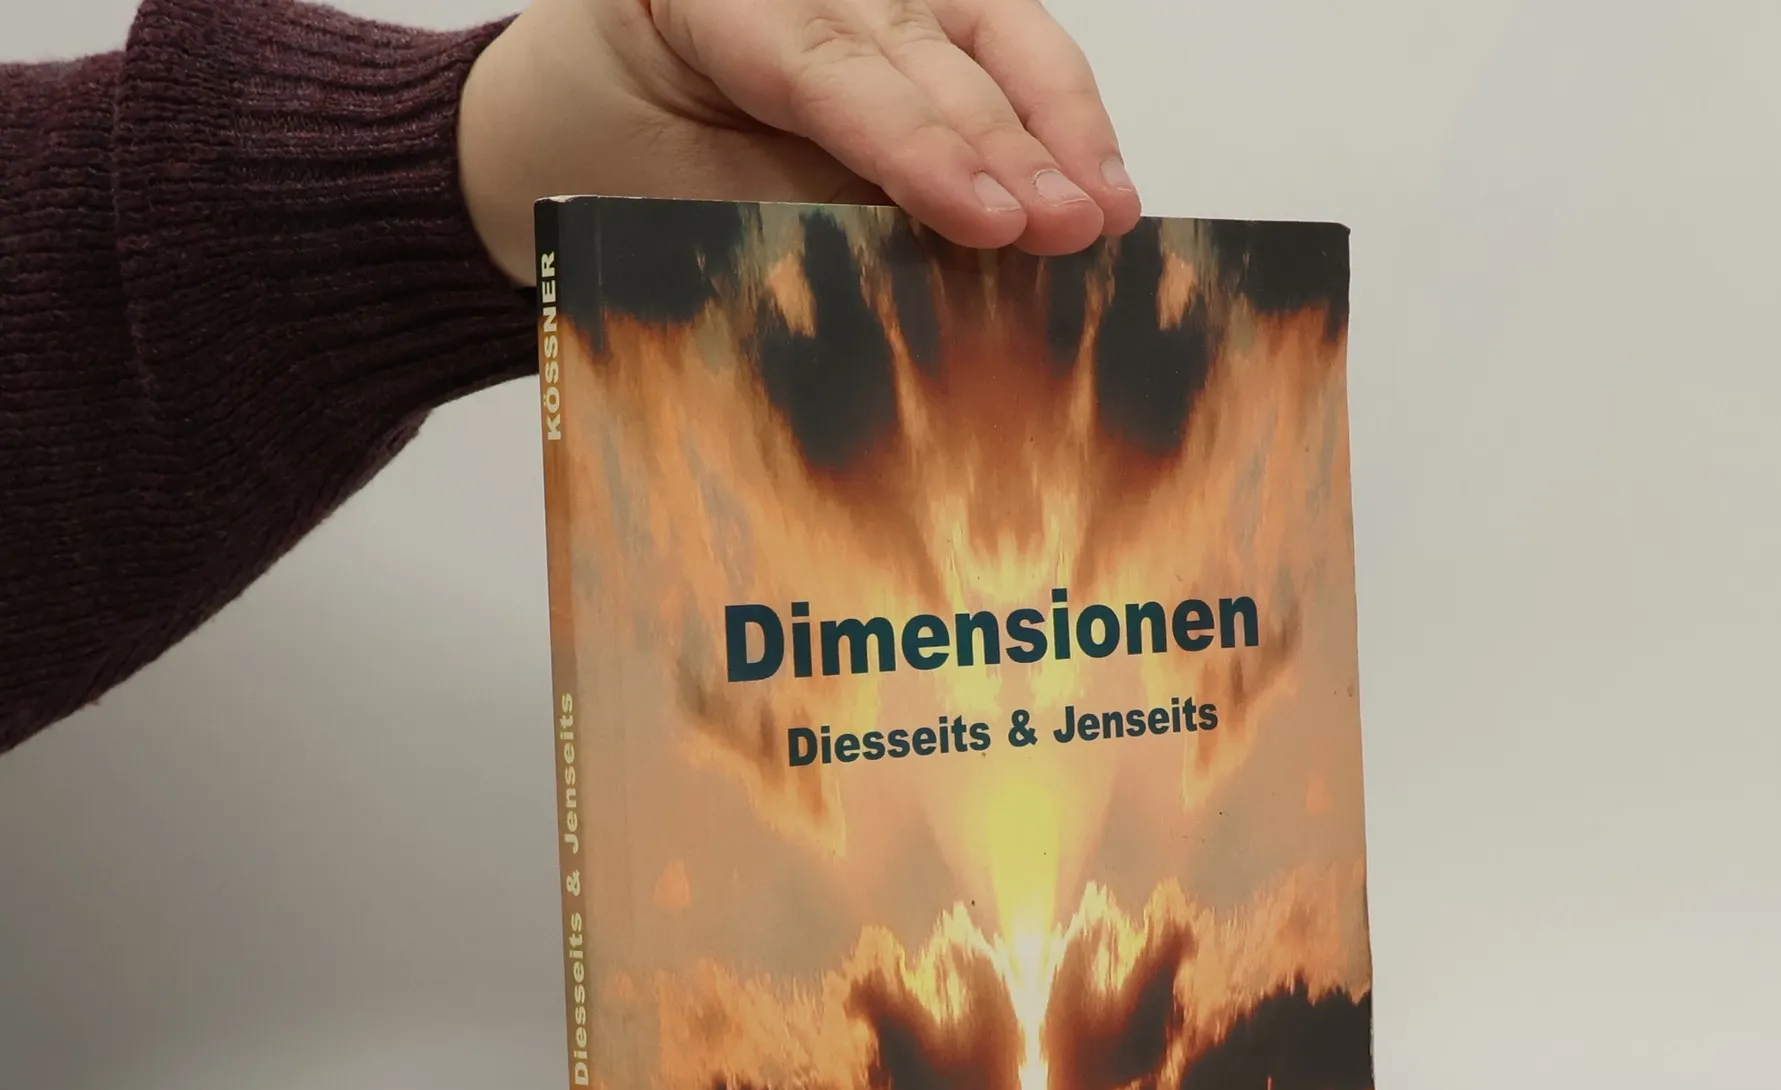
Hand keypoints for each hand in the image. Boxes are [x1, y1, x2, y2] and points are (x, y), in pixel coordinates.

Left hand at [458, 0, 1140, 285]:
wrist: (555, 130)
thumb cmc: (601, 158)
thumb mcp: (675, 195)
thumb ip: (794, 206)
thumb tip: (931, 254)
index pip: (828, 66)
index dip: (920, 147)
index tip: (991, 219)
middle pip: (921, 47)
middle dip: (1009, 144)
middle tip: (1073, 228)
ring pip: (980, 32)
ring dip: (1054, 125)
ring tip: (1105, 210)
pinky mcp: (901, 13)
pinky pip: (987, 45)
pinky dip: (1047, 111)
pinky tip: (1094, 171)